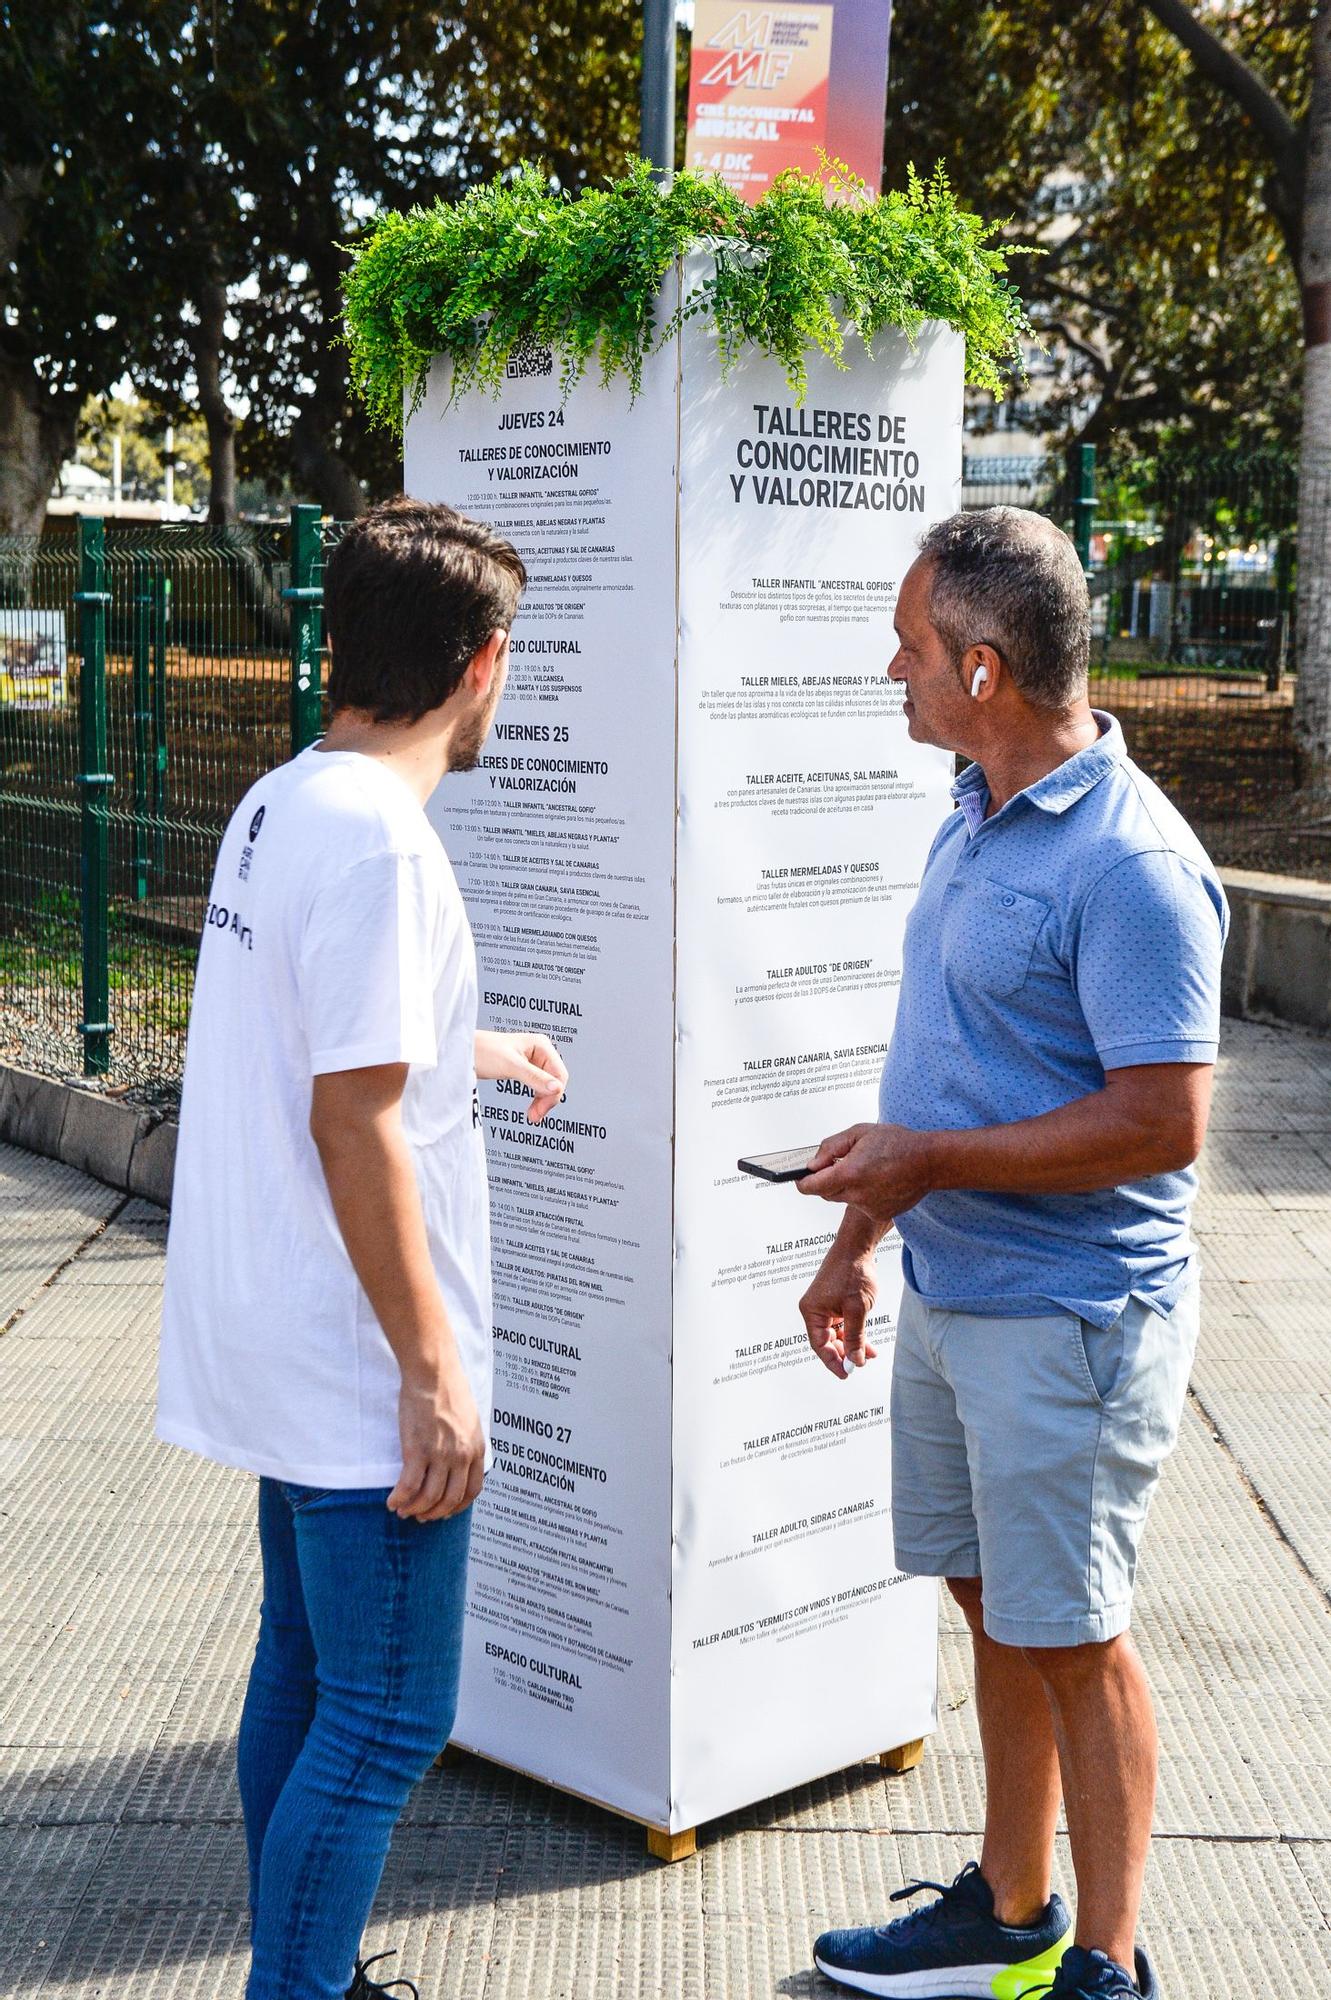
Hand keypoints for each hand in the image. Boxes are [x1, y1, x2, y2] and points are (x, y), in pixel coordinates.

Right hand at [388, 1361, 485, 1520]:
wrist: (433, 1373)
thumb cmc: (448, 1390)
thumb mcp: (470, 1420)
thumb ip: (467, 1442)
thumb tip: (460, 1459)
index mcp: (476, 1449)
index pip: (472, 1491)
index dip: (457, 1507)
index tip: (446, 1511)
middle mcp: (461, 1456)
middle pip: (450, 1500)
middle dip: (434, 1513)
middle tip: (421, 1517)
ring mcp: (440, 1455)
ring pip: (428, 1497)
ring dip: (414, 1509)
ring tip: (403, 1511)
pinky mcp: (417, 1450)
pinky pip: (408, 1486)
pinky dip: (400, 1499)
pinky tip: (392, 1502)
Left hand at [474, 1029, 568, 1122]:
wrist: (462, 1051)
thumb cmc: (481, 1051)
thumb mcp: (510, 1066)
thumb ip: (534, 1077)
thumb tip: (556, 1088)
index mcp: (541, 1045)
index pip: (559, 1074)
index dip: (553, 1095)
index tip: (540, 1110)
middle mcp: (539, 1051)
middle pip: (555, 1081)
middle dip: (547, 1099)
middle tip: (535, 1116)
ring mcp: (531, 1060)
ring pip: (547, 1085)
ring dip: (542, 1100)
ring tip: (533, 1114)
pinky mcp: (523, 1069)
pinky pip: (537, 1085)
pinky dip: (536, 1097)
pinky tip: (531, 1105)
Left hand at [797, 1122, 934, 1221]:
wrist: (930, 1161)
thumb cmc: (897, 1143)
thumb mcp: (859, 1132)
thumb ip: (830, 1147)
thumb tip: (813, 1163)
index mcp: (849, 1173)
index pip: (810, 1186)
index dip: (802, 1181)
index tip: (800, 1177)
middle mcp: (858, 1195)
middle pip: (826, 1193)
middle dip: (828, 1180)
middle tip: (843, 1164)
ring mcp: (870, 1207)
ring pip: (845, 1199)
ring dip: (849, 1186)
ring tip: (869, 1169)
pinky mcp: (880, 1214)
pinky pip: (863, 1205)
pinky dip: (865, 1194)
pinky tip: (880, 1180)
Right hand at [799, 1243, 879, 1377]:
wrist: (858, 1246)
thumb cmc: (853, 1272)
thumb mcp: (857, 1309)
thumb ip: (856, 1337)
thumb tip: (856, 1360)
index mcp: (811, 1311)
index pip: (820, 1345)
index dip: (833, 1361)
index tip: (846, 1373)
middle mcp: (814, 1309)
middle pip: (827, 1341)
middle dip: (845, 1353)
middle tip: (860, 1364)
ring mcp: (825, 1305)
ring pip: (837, 1334)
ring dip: (852, 1344)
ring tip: (869, 1354)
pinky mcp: (835, 1301)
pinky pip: (843, 1324)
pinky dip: (854, 1333)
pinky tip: (867, 1342)